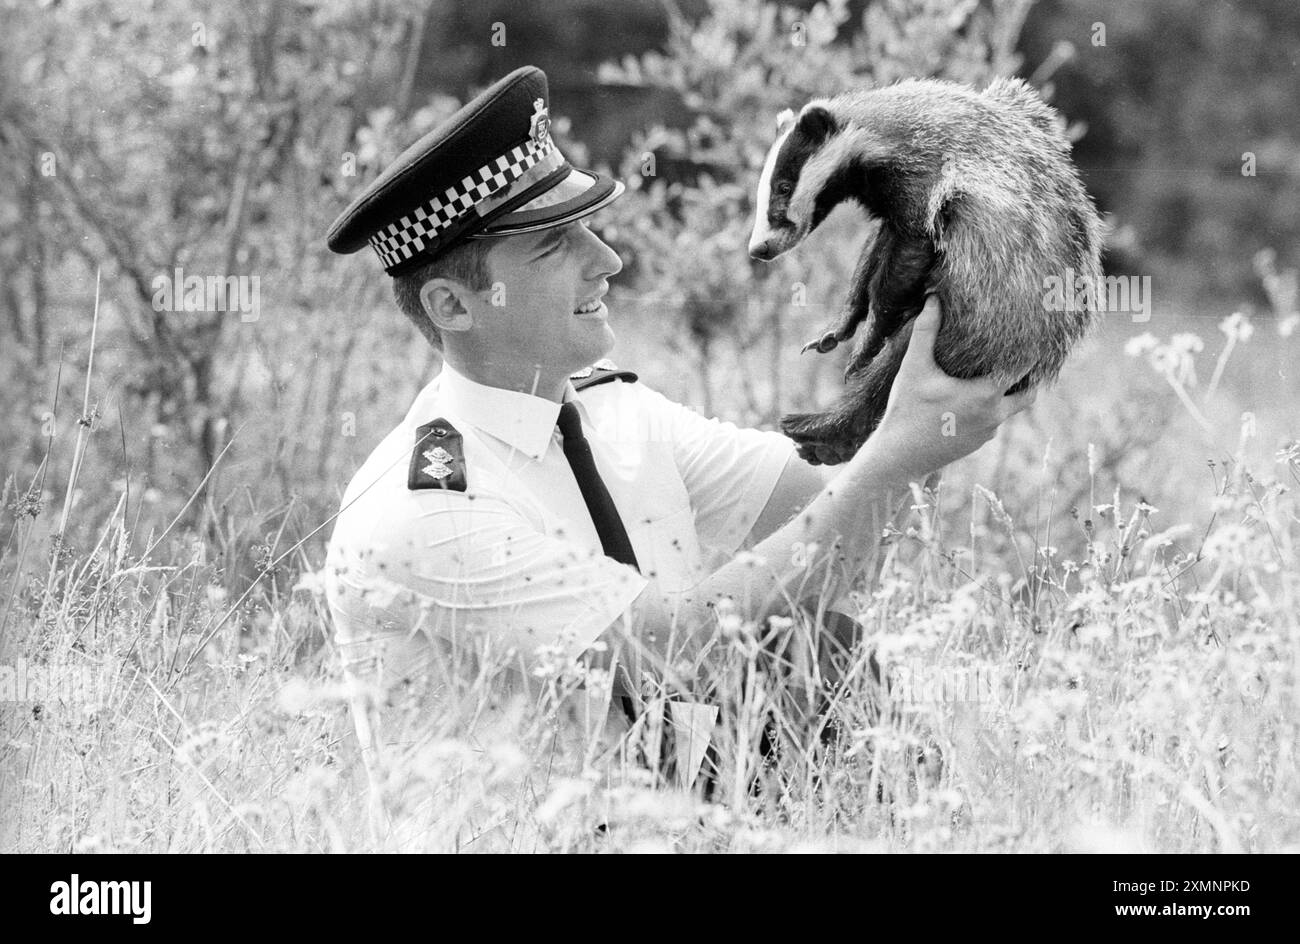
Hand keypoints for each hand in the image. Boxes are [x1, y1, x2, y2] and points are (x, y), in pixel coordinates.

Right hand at [867, 295, 1035, 479]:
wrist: (898, 458)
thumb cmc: (906, 410)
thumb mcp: (914, 368)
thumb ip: (926, 331)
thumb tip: (933, 298)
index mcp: (985, 394)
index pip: (1024, 368)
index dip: (1032, 350)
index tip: (1035, 336)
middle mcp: (994, 415)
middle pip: (1029, 393)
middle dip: (1030, 377)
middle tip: (1026, 357)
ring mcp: (987, 433)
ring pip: (1011, 409)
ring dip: (1009, 393)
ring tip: (1001, 374)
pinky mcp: (976, 444)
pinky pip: (993, 422)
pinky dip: (991, 408)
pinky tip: (974, 399)